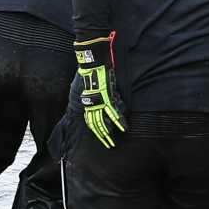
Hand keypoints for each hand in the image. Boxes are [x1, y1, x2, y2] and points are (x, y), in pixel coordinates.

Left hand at [72, 34, 124, 149]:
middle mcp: (92, 104)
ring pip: (103, 121)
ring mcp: (99, 102)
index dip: (96, 130)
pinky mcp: (107, 97)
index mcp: (87, 103)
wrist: (93, 64)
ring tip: (113, 141)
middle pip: (96, 124)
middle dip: (102, 136)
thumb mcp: (86, 88)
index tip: (101, 137)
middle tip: (108, 144)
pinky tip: (122, 127)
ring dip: (109, 133)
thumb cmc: (89, 73)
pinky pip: (113, 111)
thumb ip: (91, 97)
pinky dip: (118, 120)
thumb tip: (95, 103)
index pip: (91, 121)